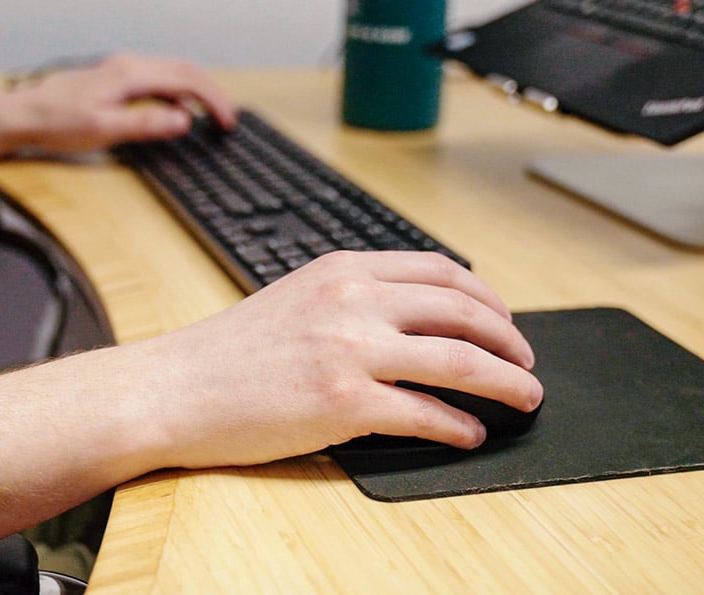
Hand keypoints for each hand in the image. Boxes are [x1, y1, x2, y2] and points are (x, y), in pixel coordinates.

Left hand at [3, 52, 237, 153]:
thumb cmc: (57, 123)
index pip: (187, 80)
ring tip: (209, 116)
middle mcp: (129, 65)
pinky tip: (174, 111)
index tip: (227, 122)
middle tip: (226, 120)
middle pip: (184, 70)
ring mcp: (121, 69)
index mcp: (131, 74)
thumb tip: (183, 120)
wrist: (22, 115)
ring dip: (195, 93)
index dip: (213, 100)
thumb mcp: (105, 130)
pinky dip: (176, 93)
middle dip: (211, 94)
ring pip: (172, 73)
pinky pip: (157, 80)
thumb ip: (147, 124)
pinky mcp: (115, 78)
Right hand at [126, 250, 542, 469]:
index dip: (488, 300)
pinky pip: (425, 414)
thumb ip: (357, 297)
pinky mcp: (343, 404)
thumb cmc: (231, 350)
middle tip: (527, 364)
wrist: (176, 387)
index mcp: (346, 269)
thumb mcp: (299, 296)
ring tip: (524, 398)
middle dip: (510, 341)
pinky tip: (468, 433)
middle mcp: (354, 301)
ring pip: (460, 362)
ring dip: (505, 383)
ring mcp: (350, 351)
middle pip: (464, 314)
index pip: (443, 273)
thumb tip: (419, 317)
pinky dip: (458, 426)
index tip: (504, 322)